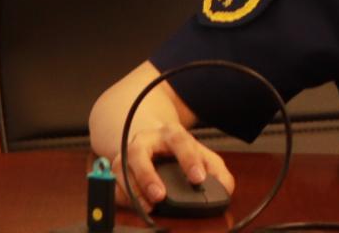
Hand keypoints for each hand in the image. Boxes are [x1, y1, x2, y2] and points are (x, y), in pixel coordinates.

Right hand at [114, 119, 235, 211]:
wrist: (152, 139)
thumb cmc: (178, 150)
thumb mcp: (201, 154)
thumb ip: (217, 170)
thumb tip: (224, 189)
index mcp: (170, 133)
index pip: (180, 141)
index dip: (189, 159)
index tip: (199, 178)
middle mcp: (144, 140)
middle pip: (139, 153)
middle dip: (148, 176)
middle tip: (160, 195)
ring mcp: (126, 153)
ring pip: (121, 169)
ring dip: (132, 190)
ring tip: (148, 206)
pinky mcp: (116, 169)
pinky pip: (113, 183)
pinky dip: (122, 197)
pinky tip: (135, 205)